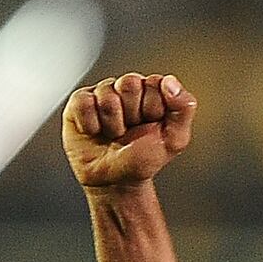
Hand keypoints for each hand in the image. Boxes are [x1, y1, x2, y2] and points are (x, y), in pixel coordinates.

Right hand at [64, 72, 195, 188]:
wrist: (115, 180)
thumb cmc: (144, 159)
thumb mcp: (175, 139)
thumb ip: (183, 108)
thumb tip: (170, 81)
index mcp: (153, 92)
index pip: (155, 82)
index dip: (154, 108)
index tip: (153, 125)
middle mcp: (127, 89)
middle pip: (129, 83)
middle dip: (132, 114)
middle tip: (131, 131)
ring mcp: (102, 93)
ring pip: (107, 95)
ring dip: (113, 124)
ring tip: (114, 135)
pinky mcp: (79, 102)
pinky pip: (83, 103)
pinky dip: (91, 125)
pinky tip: (96, 132)